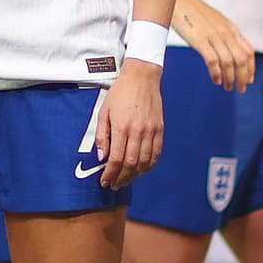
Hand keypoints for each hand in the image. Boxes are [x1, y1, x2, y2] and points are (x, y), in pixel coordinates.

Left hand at [94, 65, 163, 187]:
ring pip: (145, 162)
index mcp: (122, 126)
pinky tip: (141, 170)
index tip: (105, 182)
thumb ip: (103, 135)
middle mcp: (138, 131)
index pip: (115, 158)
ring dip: (135, 175)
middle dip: (121, 178)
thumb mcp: (104, 111)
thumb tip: (102, 157)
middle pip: (131, 164)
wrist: (142, 78)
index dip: (110, 174)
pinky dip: (149, 166)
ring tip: (126, 180)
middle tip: (114, 185)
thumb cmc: (120, 93)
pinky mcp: (160, 130)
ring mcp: (151, 131)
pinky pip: (156, 154)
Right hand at [171, 0, 254, 91]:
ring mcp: (213, 36)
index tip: (249, 79)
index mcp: (231, 29)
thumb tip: (230, 51)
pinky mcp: (200, 40)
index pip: (248, 51)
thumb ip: (225, 35)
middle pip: (242, 59)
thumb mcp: (215, 21)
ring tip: (227, 87)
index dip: (251, 68)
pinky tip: (216, 79)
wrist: (178, 0)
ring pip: (229, 62)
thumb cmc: (193, 12)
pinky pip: (213, 60)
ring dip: (230, 78)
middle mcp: (225, 32)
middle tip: (240, 88)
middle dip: (243, 77)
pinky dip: (216, 73)